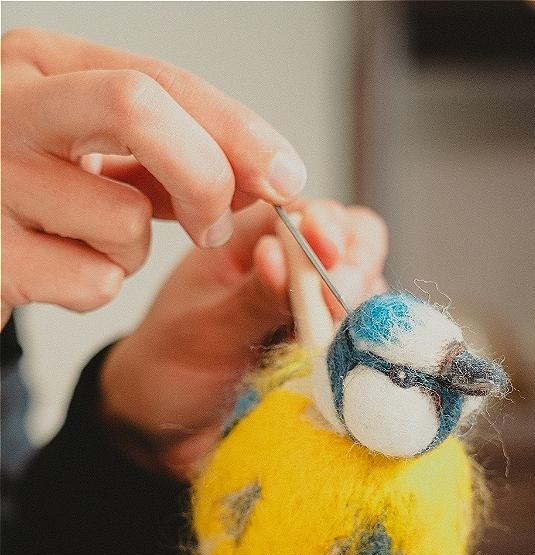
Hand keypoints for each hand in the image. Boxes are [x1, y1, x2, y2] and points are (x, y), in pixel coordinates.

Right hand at [1, 28, 306, 327]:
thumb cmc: (36, 203)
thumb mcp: (96, 157)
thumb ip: (169, 155)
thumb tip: (263, 177)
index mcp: (40, 65)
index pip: (159, 79)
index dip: (236, 129)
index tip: (286, 176)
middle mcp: (4, 106)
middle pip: (136, 107)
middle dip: (204, 174)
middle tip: (215, 226)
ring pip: (124, 219)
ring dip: (132, 252)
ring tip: (80, 243)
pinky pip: (94, 283)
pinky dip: (95, 289)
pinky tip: (53, 272)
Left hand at [100, 199, 387, 476]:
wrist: (168, 433)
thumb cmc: (170, 367)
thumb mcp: (205, 330)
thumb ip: (251, 298)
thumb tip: (283, 256)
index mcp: (251, 243)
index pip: (306, 214)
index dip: (325, 226)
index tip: (325, 250)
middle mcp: (293, 271)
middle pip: (355, 244)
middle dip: (356, 265)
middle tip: (342, 297)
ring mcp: (316, 313)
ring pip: (367, 295)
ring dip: (361, 312)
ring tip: (334, 338)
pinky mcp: (329, 355)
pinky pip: (362, 345)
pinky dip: (361, 351)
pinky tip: (342, 365)